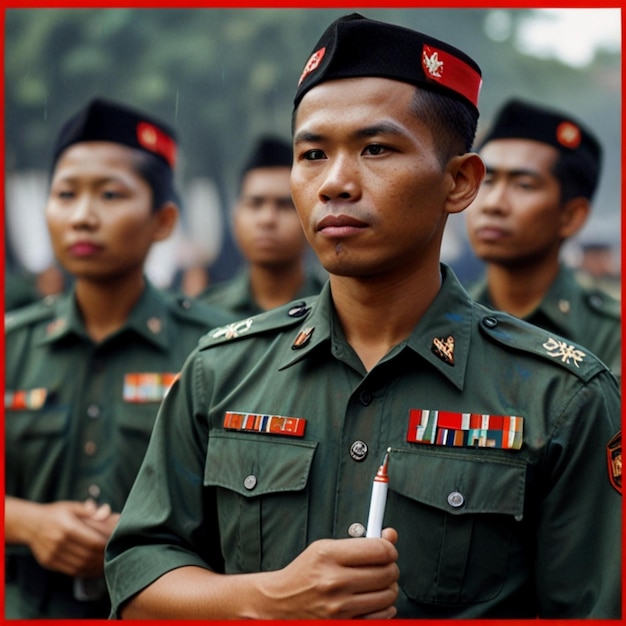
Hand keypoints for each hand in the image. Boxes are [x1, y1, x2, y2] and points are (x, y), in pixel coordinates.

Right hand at [23, 500, 114, 576]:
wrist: (30, 524)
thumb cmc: (56, 513)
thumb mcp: (72, 506)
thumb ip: (90, 510)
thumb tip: (107, 512)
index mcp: (67, 527)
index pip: (93, 541)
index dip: (106, 545)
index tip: (115, 543)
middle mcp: (59, 542)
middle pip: (88, 555)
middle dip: (103, 557)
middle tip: (114, 555)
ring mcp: (53, 555)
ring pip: (80, 566)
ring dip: (96, 567)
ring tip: (107, 564)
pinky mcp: (49, 563)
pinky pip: (71, 571)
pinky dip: (85, 572)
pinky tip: (94, 569)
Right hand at [259, 527, 398, 618]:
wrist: (281, 603)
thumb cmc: (304, 573)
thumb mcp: (325, 548)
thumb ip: (359, 542)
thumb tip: (391, 536)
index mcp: (328, 556)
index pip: (378, 550)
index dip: (389, 549)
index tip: (388, 550)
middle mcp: (334, 582)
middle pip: (387, 573)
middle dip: (390, 567)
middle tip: (384, 566)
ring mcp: (339, 607)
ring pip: (388, 595)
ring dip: (388, 588)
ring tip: (376, 583)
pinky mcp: (344, 624)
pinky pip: (381, 616)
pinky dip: (383, 608)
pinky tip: (372, 600)